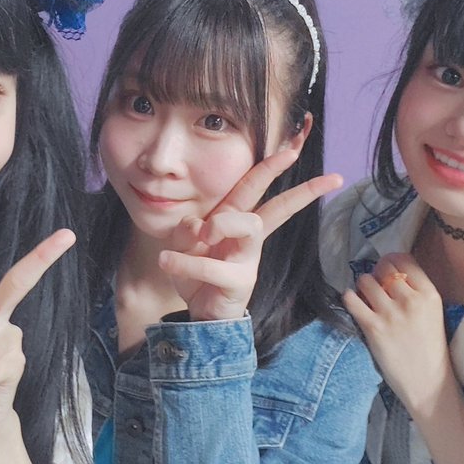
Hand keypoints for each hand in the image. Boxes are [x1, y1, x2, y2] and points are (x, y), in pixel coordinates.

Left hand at [159, 148, 343, 320]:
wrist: (199, 314)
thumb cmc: (195, 273)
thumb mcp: (183, 243)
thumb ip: (187, 227)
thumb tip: (200, 225)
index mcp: (233, 220)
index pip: (253, 189)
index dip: (272, 168)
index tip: (294, 148)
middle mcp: (247, 238)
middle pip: (272, 207)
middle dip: (291, 183)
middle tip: (297, 155)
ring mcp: (247, 260)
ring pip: (249, 225)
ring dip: (222, 224)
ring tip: (202, 237)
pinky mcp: (239, 282)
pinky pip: (213, 266)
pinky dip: (186, 262)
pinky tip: (167, 261)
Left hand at [342, 253, 455, 416]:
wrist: (428, 383)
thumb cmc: (431, 349)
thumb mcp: (433, 312)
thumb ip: (416, 291)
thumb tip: (391, 272)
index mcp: (429, 294)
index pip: (404, 260)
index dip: (391, 261)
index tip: (387, 269)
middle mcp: (410, 299)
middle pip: (384, 267)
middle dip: (377, 273)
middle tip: (376, 286)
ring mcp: (390, 313)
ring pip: (365, 280)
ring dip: (363, 286)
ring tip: (366, 298)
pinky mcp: (373, 327)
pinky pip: (351, 299)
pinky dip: (349, 298)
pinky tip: (355, 304)